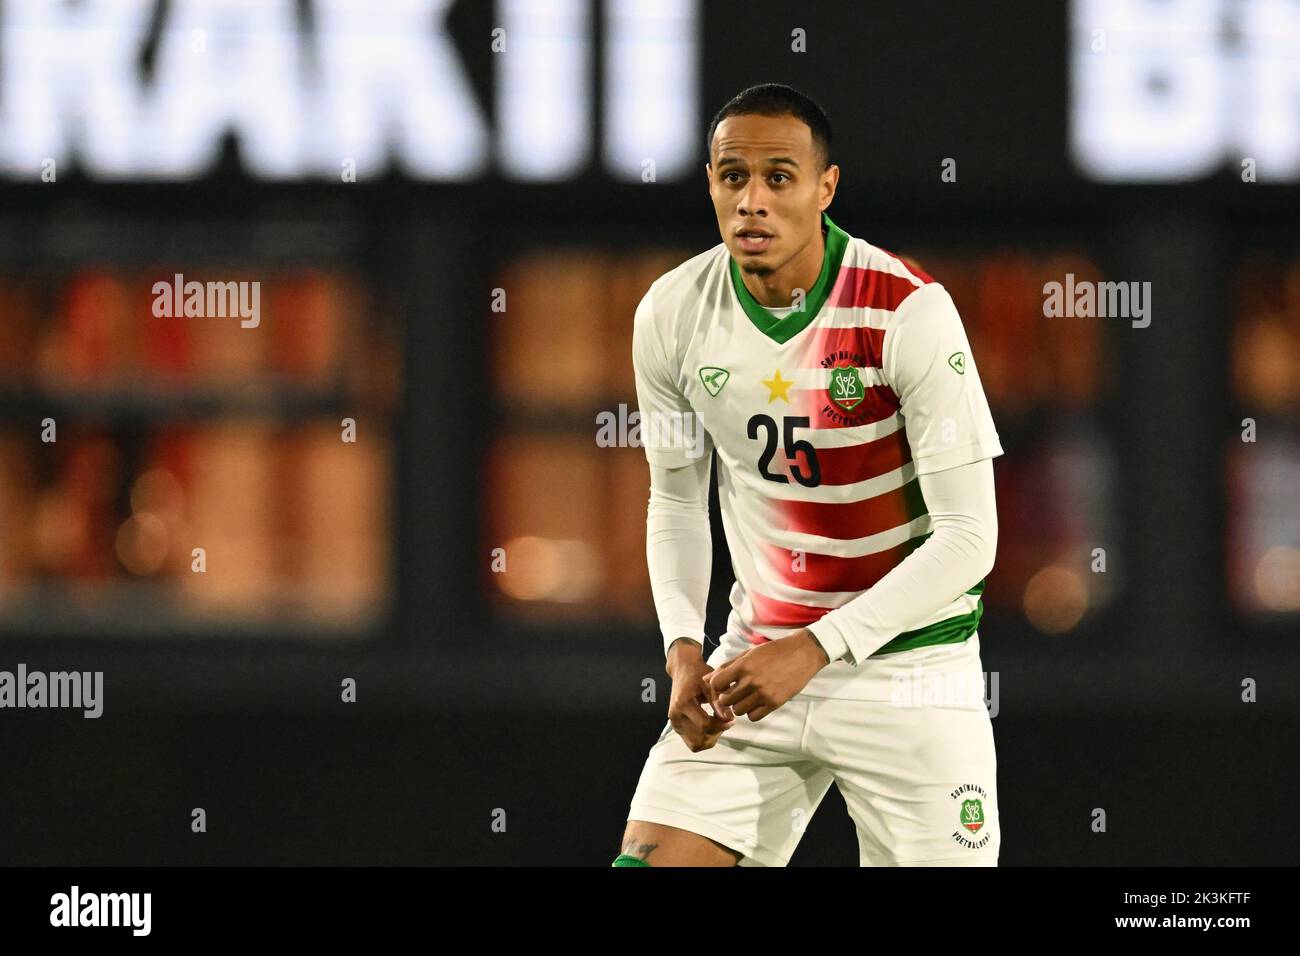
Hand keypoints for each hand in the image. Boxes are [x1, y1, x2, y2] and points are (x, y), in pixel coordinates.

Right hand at [665, 639, 735, 751]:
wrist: (682, 669)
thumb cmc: (697, 673)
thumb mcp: (710, 683)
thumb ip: (718, 701)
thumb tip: (729, 718)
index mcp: (682, 703)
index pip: (705, 725)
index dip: (721, 725)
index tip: (732, 718)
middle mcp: (675, 716)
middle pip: (701, 738)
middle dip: (717, 732)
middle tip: (726, 720)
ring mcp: (674, 723)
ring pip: (697, 744)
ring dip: (711, 737)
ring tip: (719, 723)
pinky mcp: (677, 727)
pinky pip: (693, 743)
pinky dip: (705, 738)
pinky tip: (712, 725)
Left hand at [706, 629, 829, 721]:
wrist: (802, 654)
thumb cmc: (774, 651)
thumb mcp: (749, 654)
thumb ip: (727, 666)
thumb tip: (706, 679)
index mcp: (743, 666)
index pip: (716, 684)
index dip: (717, 686)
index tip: (724, 685)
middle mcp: (751, 681)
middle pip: (725, 700)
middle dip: (727, 698)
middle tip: (734, 693)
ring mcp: (763, 694)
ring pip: (738, 711)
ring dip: (739, 706)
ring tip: (747, 697)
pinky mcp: (775, 703)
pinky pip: (753, 717)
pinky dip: (752, 712)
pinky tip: (757, 703)